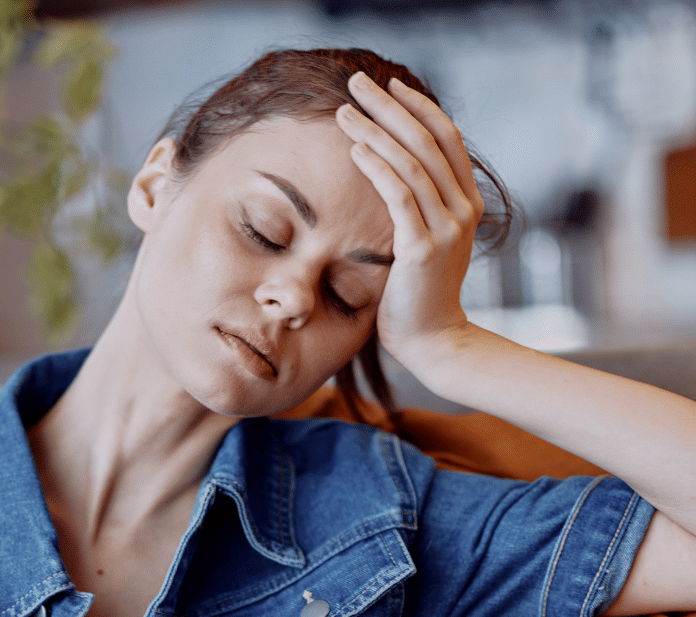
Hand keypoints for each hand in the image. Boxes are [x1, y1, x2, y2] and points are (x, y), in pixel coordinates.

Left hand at [335, 72, 483, 370]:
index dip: (418, 108)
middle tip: (358, 81)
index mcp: (465, 204)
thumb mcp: (423, 246)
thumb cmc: (417, 300)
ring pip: (411, 162)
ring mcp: (446, 228)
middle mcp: (462, 209)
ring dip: (375, 131)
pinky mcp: (423, 248)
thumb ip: (417, 214)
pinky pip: (399, 196)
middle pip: (427, 140)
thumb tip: (389, 186)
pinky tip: (355, 149)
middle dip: (390, 106)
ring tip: (344, 110)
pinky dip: (378, 168)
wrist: (433, 343)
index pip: (445, 139)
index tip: (389, 87)